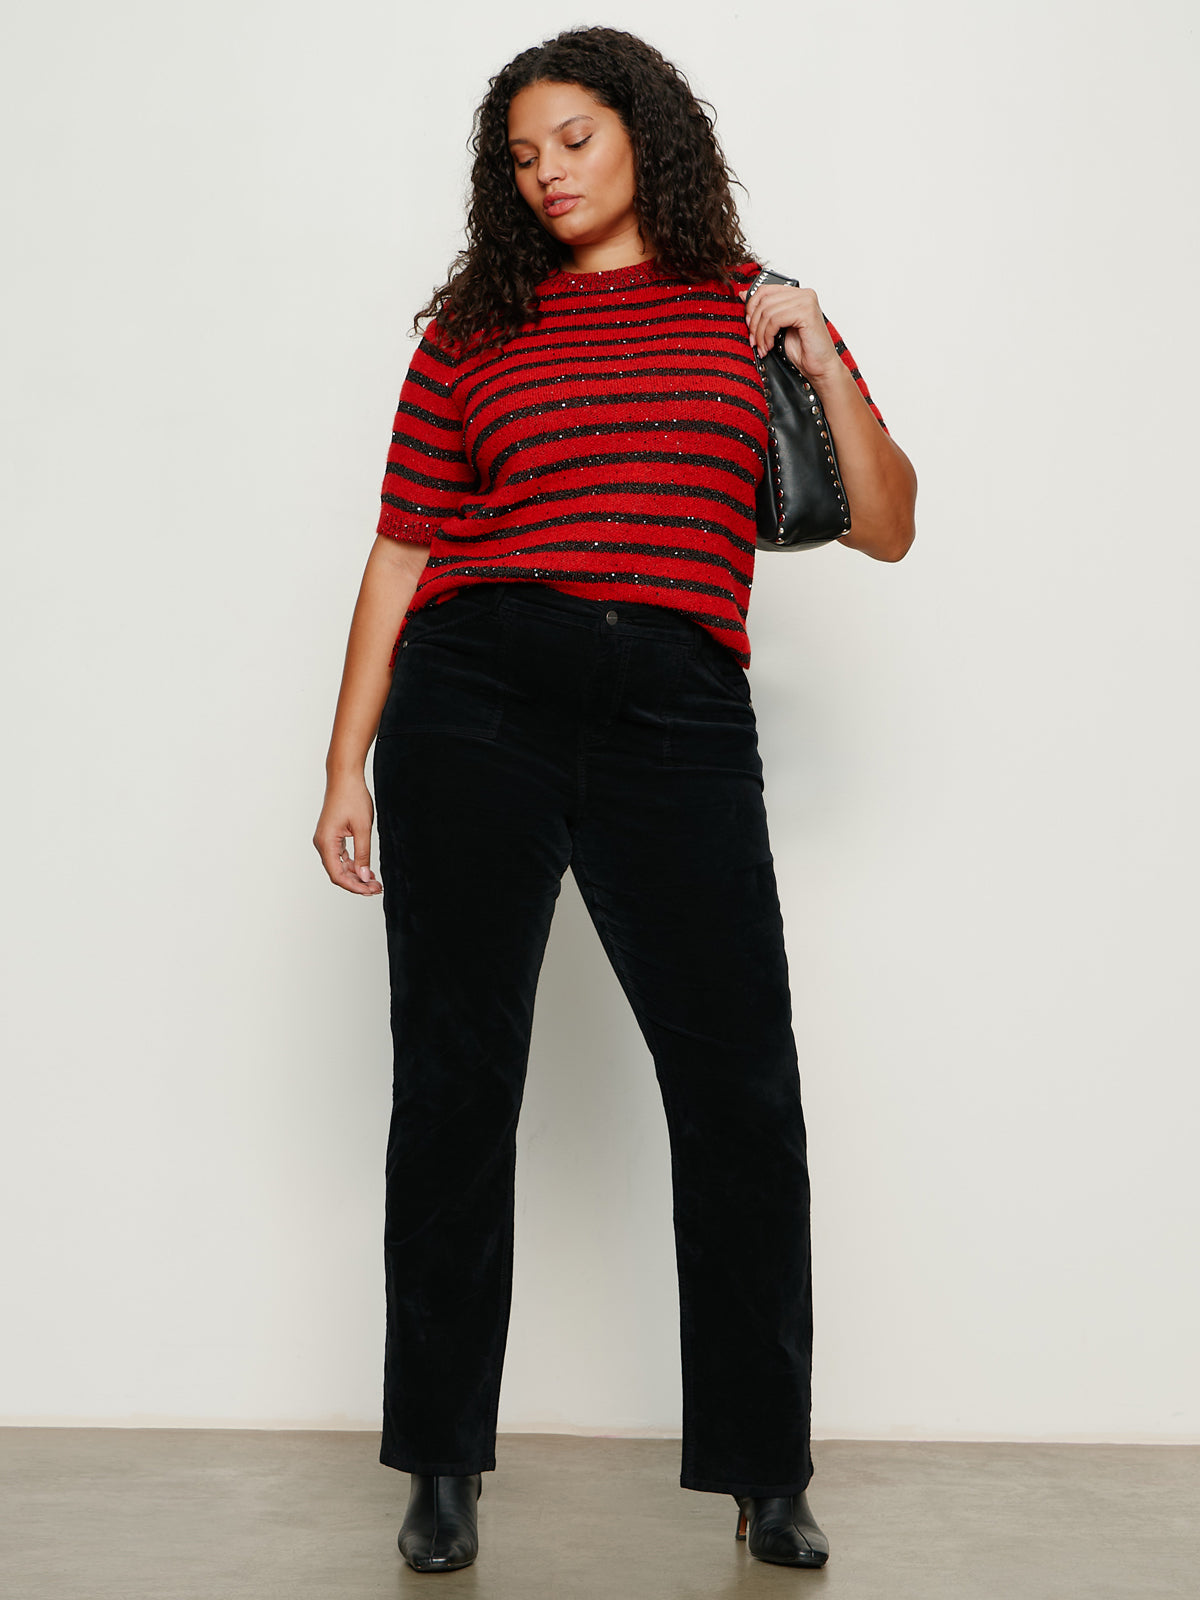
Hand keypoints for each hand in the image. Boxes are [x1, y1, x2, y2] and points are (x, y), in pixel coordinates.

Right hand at [313, 776, 381, 895]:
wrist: (345, 777)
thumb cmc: (352, 797)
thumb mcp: (363, 828)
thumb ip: (363, 854)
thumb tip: (365, 877)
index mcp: (326, 842)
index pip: (338, 875)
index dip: (354, 886)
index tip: (370, 891)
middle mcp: (322, 843)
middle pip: (338, 873)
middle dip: (357, 883)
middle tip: (377, 888)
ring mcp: (326, 840)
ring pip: (340, 866)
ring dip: (356, 875)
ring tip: (374, 881)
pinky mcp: (331, 836)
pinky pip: (341, 856)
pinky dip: (353, 864)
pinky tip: (366, 869)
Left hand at [739, 283, 840, 383]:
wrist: (820, 366)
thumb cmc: (802, 350)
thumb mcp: (776, 328)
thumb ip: (763, 311)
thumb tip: (742, 295)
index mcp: (797, 294)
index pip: (765, 290)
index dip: (751, 307)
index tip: (749, 325)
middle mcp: (803, 294)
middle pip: (764, 300)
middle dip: (754, 323)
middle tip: (753, 340)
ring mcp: (806, 301)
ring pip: (768, 311)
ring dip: (760, 333)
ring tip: (763, 347)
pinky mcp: (806, 312)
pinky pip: (776, 319)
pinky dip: (768, 335)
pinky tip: (771, 346)